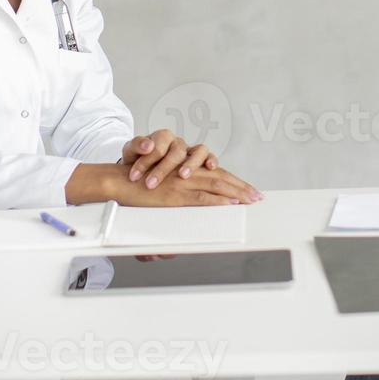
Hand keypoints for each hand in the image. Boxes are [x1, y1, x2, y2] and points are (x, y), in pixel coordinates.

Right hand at [111, 163, 261, 206]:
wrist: (120, 181)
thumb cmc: (139, 186)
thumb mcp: (163, 187)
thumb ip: (180, 195)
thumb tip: (195, 207)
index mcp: (186, 172)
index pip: (216, 174)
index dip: (235, 182)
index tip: (250, 190)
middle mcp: (187, 174)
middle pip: (222, 178)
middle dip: (242, 188)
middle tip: (258, 196)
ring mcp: (182, 184)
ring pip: (216, 185)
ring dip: (236, 193)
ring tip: (251, 200)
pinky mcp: (175, 195)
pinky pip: (201, 197)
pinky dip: (217, 201)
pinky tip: (230, 204)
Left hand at [122, 129, 218, 188]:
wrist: (143, 165)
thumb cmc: (138, 159)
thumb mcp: (131, 151)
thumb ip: (136, 145)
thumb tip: (147, 145)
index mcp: (162, 137)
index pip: (157, 146)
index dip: (145, 161)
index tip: (134, 176)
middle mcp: (178, 142)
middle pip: (176, 151)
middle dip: (163, 169)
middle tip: (150, 183)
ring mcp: (190, 150)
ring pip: (198, 151)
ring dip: (191, 163)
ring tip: (183, 176)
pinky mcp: (199, 160)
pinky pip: (209, 156)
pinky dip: (212, 160)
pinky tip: (210, 167)